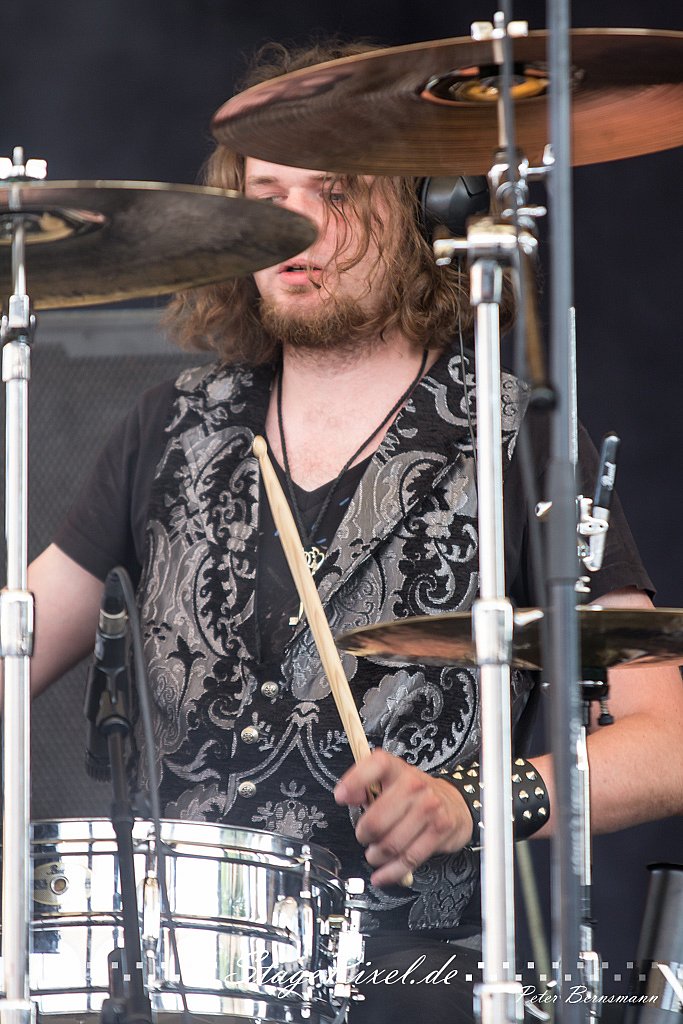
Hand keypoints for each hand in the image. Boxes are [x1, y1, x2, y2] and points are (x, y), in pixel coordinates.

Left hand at [333, 749, 473, 886]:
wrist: (453, 803)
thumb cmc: (415, 795)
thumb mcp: (390, 783)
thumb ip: (365, 788)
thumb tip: (344, 795)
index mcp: (397, 769)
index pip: (376, 765)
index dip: (355, 780)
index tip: (340, 797)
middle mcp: (415, 785)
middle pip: (377, 820)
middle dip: (364, 836)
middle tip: (364, 837)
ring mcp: (429, 807)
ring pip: (391, 844)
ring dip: (376, 856)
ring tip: (374, 854)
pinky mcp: (440, 830)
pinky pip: (409, 859)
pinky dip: (391, 872)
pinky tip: (382, 875)